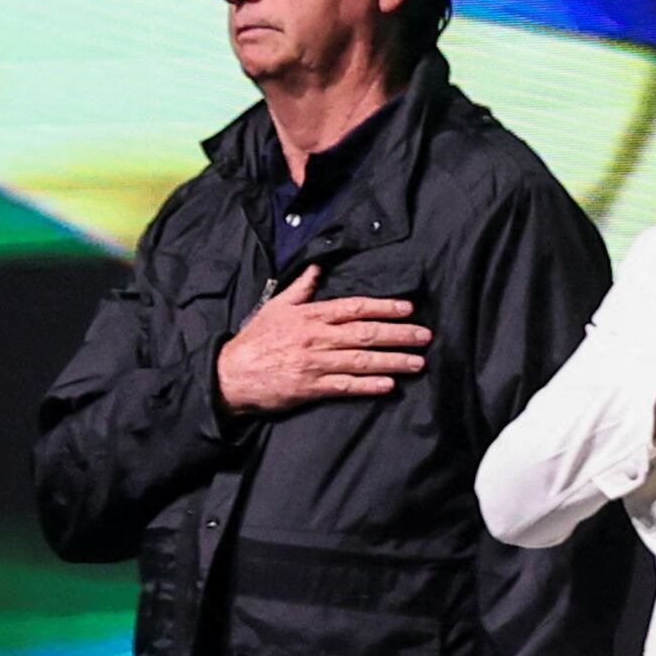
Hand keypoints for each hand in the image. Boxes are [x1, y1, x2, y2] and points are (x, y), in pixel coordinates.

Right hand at [217, 265, 429, 413]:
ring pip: (360, 360)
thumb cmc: (255, 339)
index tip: (407, 308)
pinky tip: (388, 385)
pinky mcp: (310, 388)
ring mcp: (314, 363)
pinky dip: (367, 386)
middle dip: (399, 334)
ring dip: (392, 361)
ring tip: (417, 363)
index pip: (354, 307)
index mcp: (310, 316)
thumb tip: (319, 267)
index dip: (383, 307)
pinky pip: (344, 386)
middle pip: (365, 333)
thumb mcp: (276, 306)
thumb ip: (302, 288)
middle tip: (425, 336)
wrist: (230, 374)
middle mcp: (316, 337)